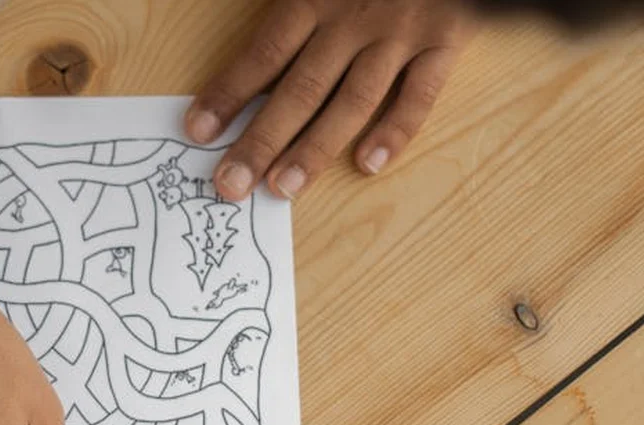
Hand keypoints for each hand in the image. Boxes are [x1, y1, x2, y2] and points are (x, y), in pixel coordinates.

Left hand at [186, 0, 477, 199]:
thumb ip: (286, 2)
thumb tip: (246, 49)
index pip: (263, 55)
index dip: (228, 95)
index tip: (197, 133)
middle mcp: (353, 21)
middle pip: (301, 90)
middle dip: (261, 141)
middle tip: (231, 183)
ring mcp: (400, 34)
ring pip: (353, 101)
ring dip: (316, 149)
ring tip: (283, 188)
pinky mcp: (445, 41)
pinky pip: (419, 94)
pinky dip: (396, 131)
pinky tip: (368, 165)